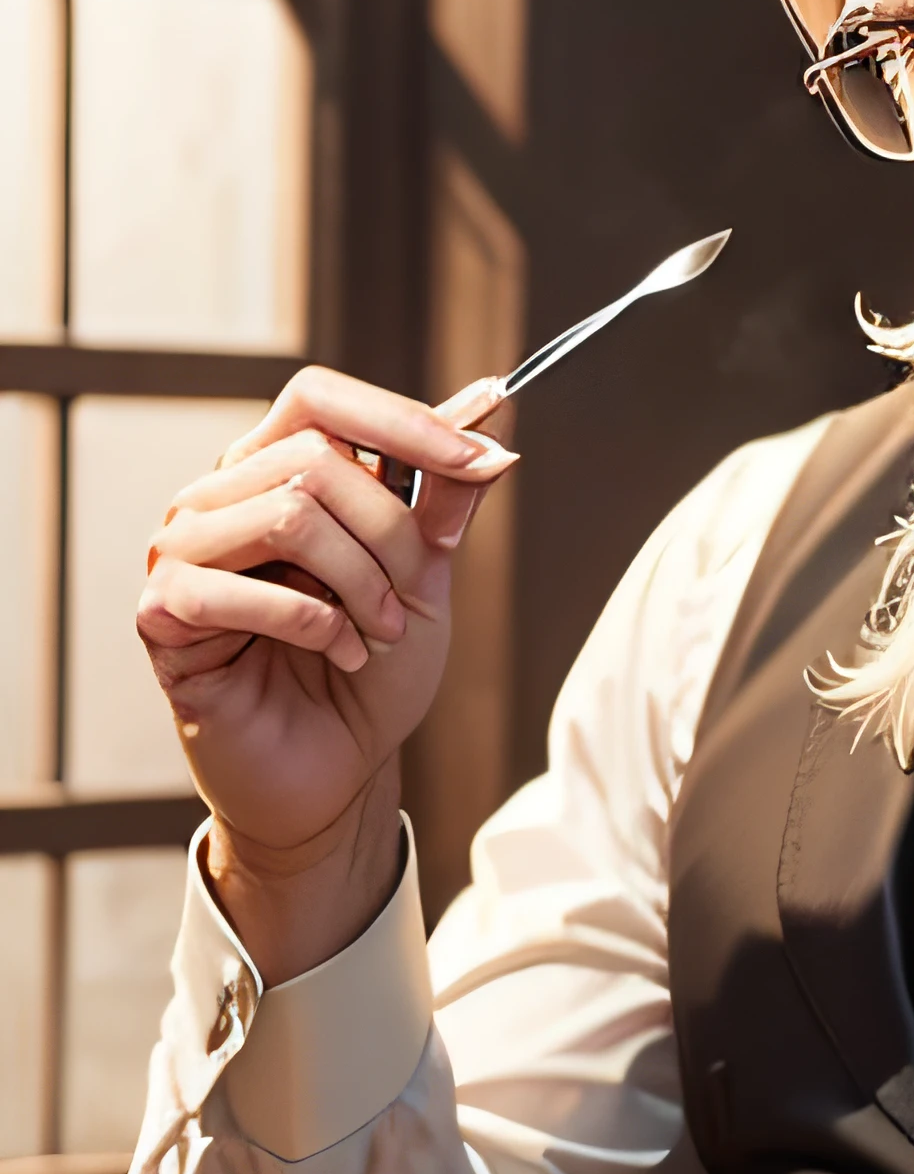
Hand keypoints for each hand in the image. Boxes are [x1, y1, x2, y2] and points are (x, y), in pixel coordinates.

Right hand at [136, 368, 517, 977]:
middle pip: (316, 459)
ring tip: (379, 633)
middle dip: (392, 533)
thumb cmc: (368, 676)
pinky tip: (339, 654)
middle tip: (411, 596)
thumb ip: (441, 503)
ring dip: (359, 581)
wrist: (335, 775)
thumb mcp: (422, 581)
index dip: (406, 421)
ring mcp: (181, 553)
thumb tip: (491, 421)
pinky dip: (311, 623)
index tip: (489, 458)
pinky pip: (235, 590)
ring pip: (287, 515)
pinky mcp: (162, 615)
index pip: (319, 399)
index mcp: (272, 473)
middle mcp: (218, 498)